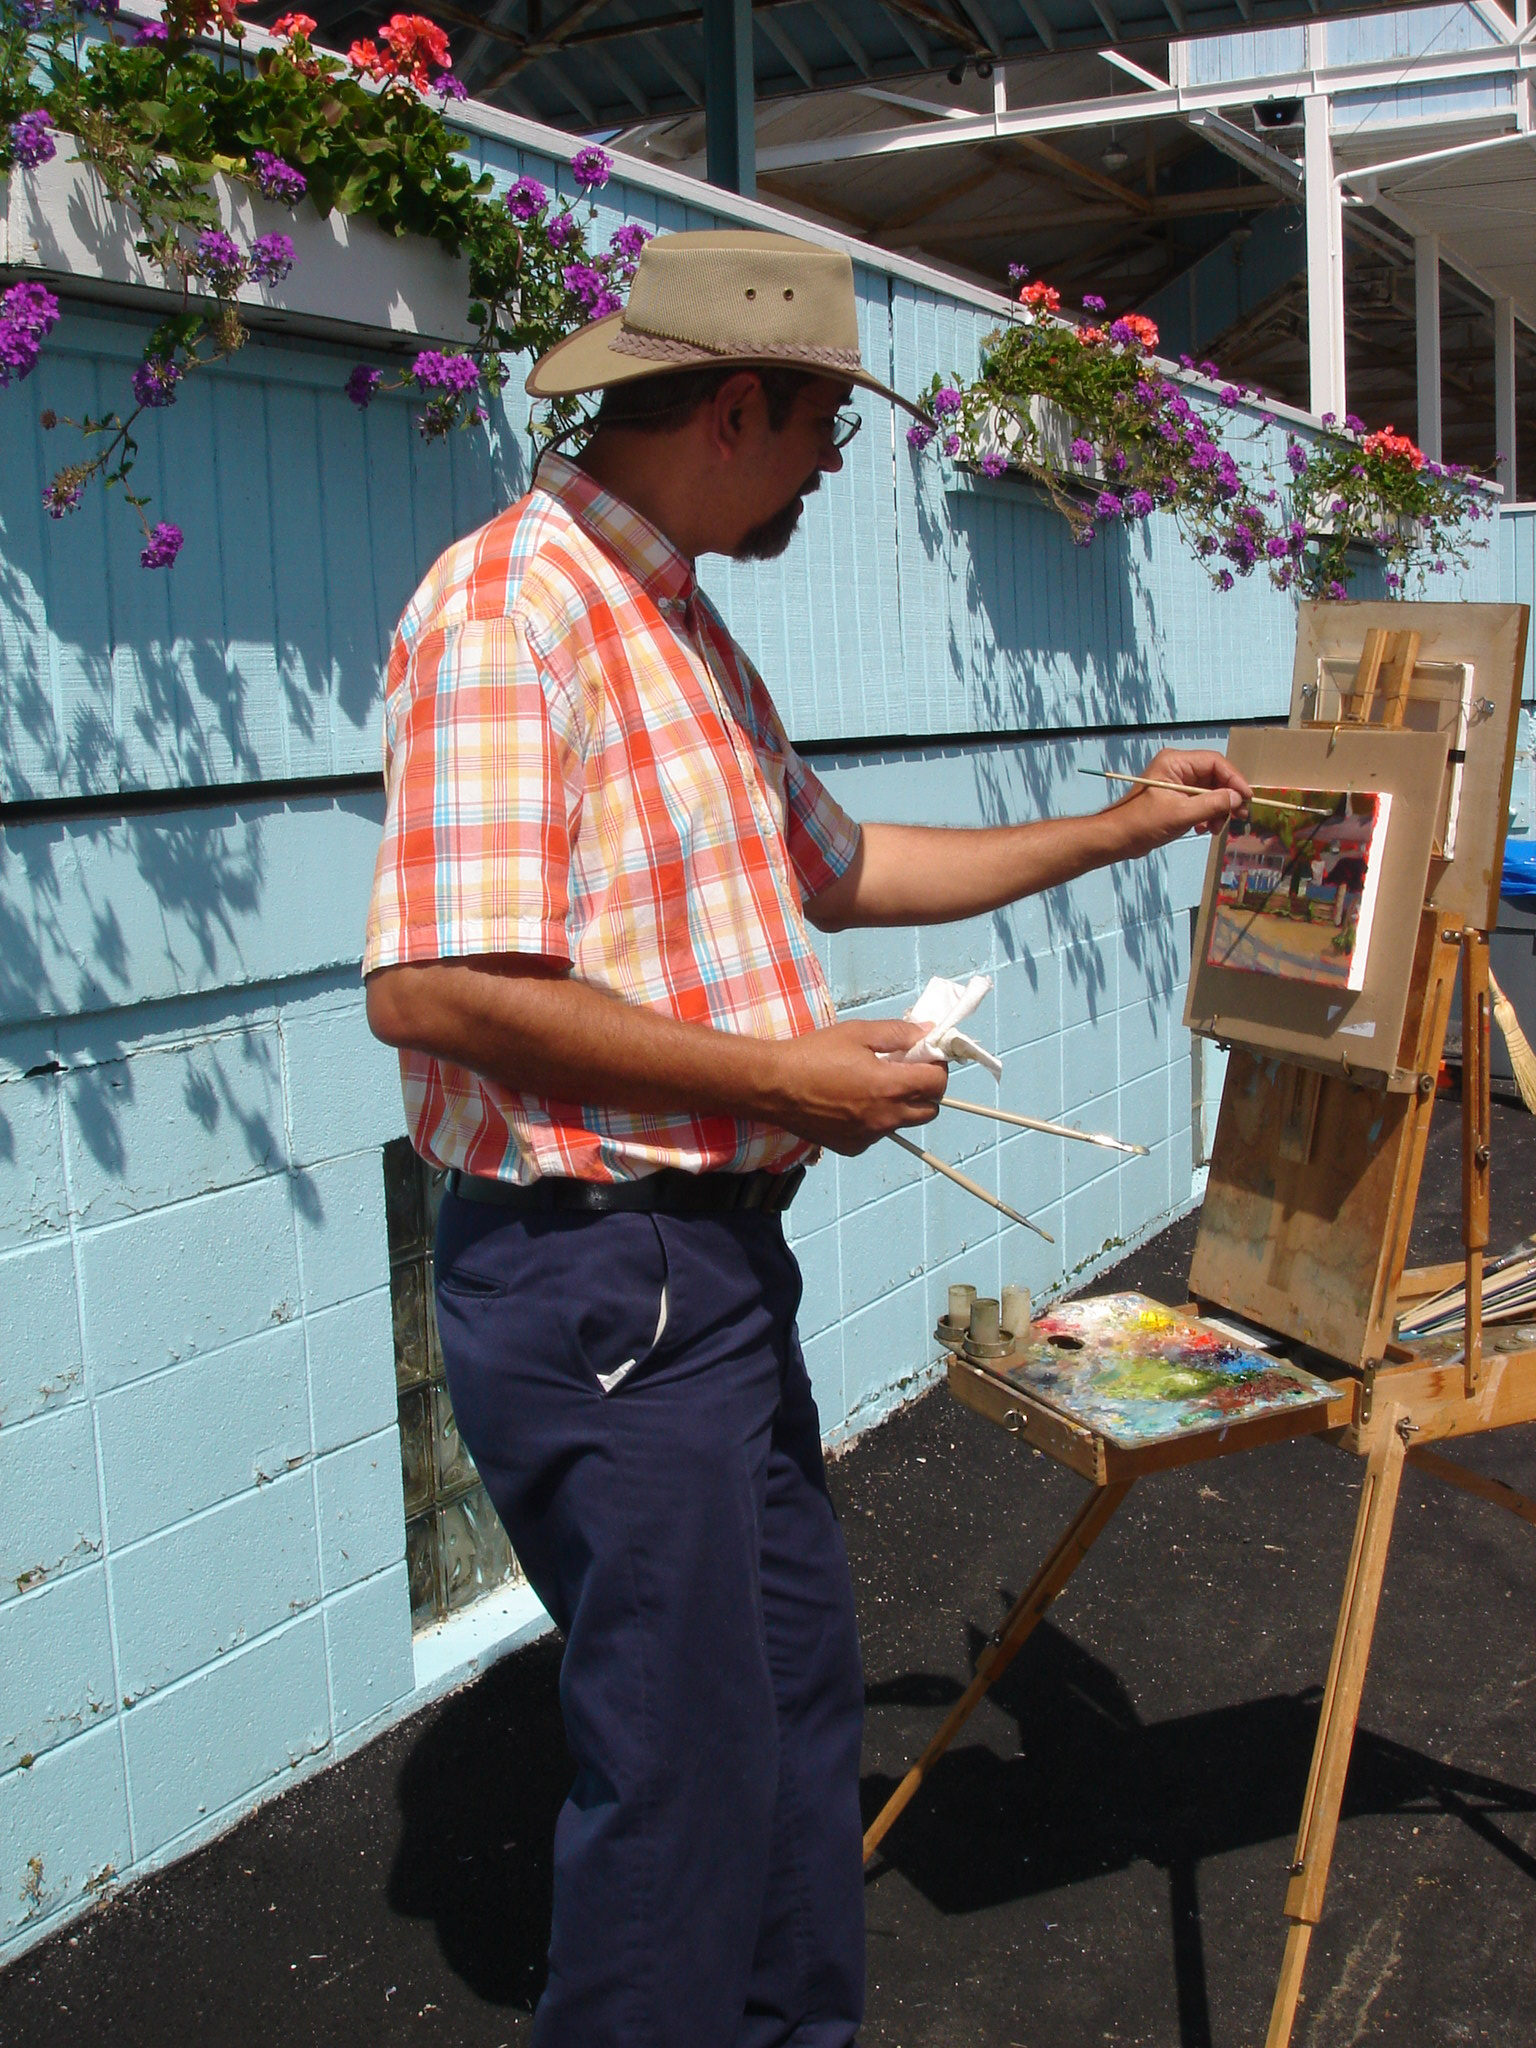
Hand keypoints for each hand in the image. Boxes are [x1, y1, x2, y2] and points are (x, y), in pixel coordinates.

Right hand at [769, 1019, 947, 1154]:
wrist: (774, 1086)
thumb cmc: (813, 1054)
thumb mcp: (857, 1032)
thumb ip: (898, 1033)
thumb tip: (928, 1032)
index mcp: (890, 1086)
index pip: (938, 1083)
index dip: (936, 1066)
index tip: (923, 1056)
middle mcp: (886, 1117)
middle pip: (931, 1109)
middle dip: (925, 1089)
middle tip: (904, 1071)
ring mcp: (870, 1136)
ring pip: (904, 1123)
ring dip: (902, 1105)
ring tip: (875, 1086)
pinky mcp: (853, 1147)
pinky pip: (878, 1134)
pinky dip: (876, 1120)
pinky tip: (852, 1103)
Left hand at [1104, 748, 1251, 856]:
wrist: (1118, 839)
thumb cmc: (1143, 823)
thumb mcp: (1182, 814)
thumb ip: (1212, 804)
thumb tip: (1238, 798)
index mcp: (1175, 762)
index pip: (1215, 763)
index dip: (1234, 779)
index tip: (1246, 798)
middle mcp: (1178, 768)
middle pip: (1215, 777)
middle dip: (1227, 798)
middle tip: (1238, 817)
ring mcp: (1177, 783)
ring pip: (1210, 791)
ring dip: (1218, 810)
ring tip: (1215, 829)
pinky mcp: (1176, 798)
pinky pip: (1201, 802)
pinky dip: (1207, 815)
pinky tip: (1204, 829)